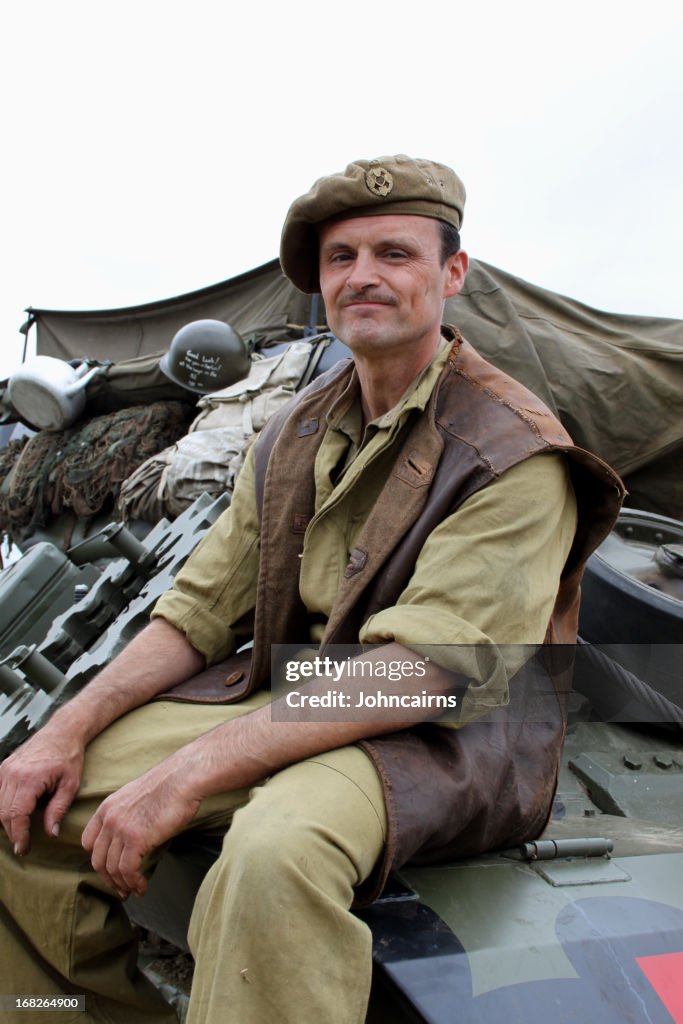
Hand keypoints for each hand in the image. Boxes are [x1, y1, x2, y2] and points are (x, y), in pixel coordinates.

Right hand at [0, 728, 84, 855]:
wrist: (62, 731)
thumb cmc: (69, 756)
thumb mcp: (70, 784)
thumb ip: (58, 809)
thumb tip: (51, 834)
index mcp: (30, 778)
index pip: (17, 815)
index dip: (19, 835)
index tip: (24, 849)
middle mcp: (13, 773)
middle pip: (4, 813)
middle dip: (13, 832)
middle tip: (23, 846)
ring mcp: (5, 769)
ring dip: (6, 822)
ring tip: (20, 833)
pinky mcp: (4, 767)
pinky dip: (2, 807)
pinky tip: (12, 816)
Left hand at [81, 757, 201, 898]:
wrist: (183, 778)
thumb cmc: (169, 785)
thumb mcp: (136, 797)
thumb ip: (126, 815)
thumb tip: (132, 835)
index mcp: (107, 807)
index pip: (88, 842)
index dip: (99, 859)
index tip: (110, 869)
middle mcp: (109, 819)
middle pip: (98, 860)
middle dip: (109, 879)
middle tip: (121, 889)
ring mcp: (121, 829)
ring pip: (112, 869)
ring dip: (123, 885)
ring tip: (134, 890)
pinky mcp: (136, 839)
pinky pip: (128, 871)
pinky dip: (134, 883)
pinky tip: (142, 886)